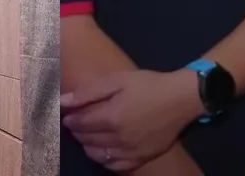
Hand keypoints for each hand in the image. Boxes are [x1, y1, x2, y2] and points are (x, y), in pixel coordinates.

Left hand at [62, 70, 201, 171]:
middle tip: (77, 122)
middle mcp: (118, 139)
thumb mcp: (118, 80)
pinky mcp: (141, 158)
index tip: (68, 113)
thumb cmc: (149, 84)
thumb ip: (89, 92)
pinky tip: (103, 150)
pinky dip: (104, 160)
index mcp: (111, 117)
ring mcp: (130, 151)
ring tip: (89, 135)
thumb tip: (62, 101)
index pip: (80, 123)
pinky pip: (115, 166)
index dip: (70, 118)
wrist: (182, 98)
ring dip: (87, 145)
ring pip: (98, 155)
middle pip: (87, 139)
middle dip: (77, 130)